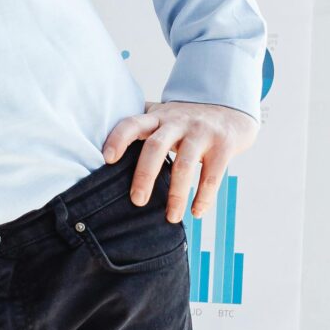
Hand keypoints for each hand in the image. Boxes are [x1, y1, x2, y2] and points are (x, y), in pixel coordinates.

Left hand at [103, 99, 258, 222]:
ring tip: (171, 217)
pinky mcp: (223, 145)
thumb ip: (138, 127)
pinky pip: (212, 175)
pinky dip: (204, 197)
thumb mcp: (161, 117)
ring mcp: (201, 133)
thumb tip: (99, 152)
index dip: (118, 138)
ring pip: (185, 165)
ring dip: (177, 194)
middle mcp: (177, 122)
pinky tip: (196, 212)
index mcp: (157, 117)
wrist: (229, 111)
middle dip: (144, 175)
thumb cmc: (185, 122)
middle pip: (155, 146)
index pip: (131, 123)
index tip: (107, 159)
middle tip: (136, 200)